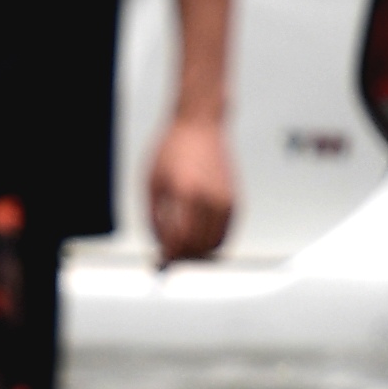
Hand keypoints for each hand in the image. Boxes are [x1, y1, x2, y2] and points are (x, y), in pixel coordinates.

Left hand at [145, 115, 235, 264]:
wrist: (199, 126)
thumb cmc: (170, 150)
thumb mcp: (152, 183)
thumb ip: (154, 218)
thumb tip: (159, 248)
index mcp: (186, 193)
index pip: (180, 240)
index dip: (168, 255)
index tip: (158, 262)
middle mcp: (210, 199)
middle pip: (199, 247)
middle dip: (182, 258)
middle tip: (168, 259)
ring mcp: (226, 201)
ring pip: (216, 245)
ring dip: (198, 254)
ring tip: (180, 250)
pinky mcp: (235, 200)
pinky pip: (226, 234)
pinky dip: (212, 243)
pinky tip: (196, 239)